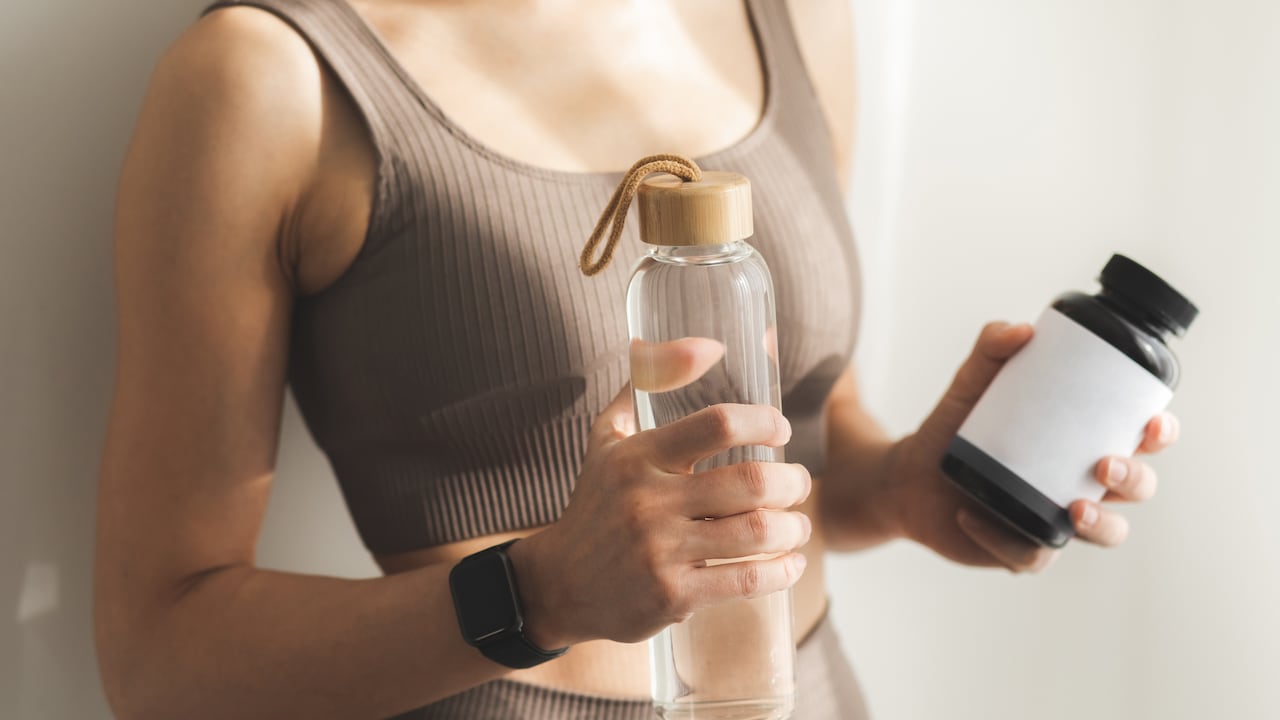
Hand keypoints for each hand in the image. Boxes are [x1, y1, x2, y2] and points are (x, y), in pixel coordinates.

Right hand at [510, 339, 811, 646]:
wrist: (558, 584)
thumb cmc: (596, 503)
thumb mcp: (607, 438)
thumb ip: (647, 383)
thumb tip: (702, 342)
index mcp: (638, 457)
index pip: (716, 424)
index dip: (762, 422)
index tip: (780, 429)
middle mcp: (648, 501)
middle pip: (750, 482)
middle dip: (792, 481)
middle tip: (798, 482)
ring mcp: (659, 552)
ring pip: (756, 533)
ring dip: (793, 527)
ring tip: (798, 524)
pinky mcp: (671, 596)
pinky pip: (744, 581)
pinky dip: (781, 572)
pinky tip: (790, 564)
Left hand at [887, 322, 1179, 571]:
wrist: (908, 475)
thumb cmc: (953, 427)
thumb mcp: (970, 384)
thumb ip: (990, 349)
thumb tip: (1020, 330)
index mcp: (1082, 441)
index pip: (1140, 438)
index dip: (1159, 433)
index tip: (1153, 423)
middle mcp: (1080, 482)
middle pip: (1136, 487)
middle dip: (1134, 479)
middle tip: (1104, 464)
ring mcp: (1056, 519)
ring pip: (1106, 533)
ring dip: (1102, 525)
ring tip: (1074, 508)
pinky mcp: (1022, 548)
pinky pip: (1031, 556)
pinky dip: (1005, 541)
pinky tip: (973, 517)